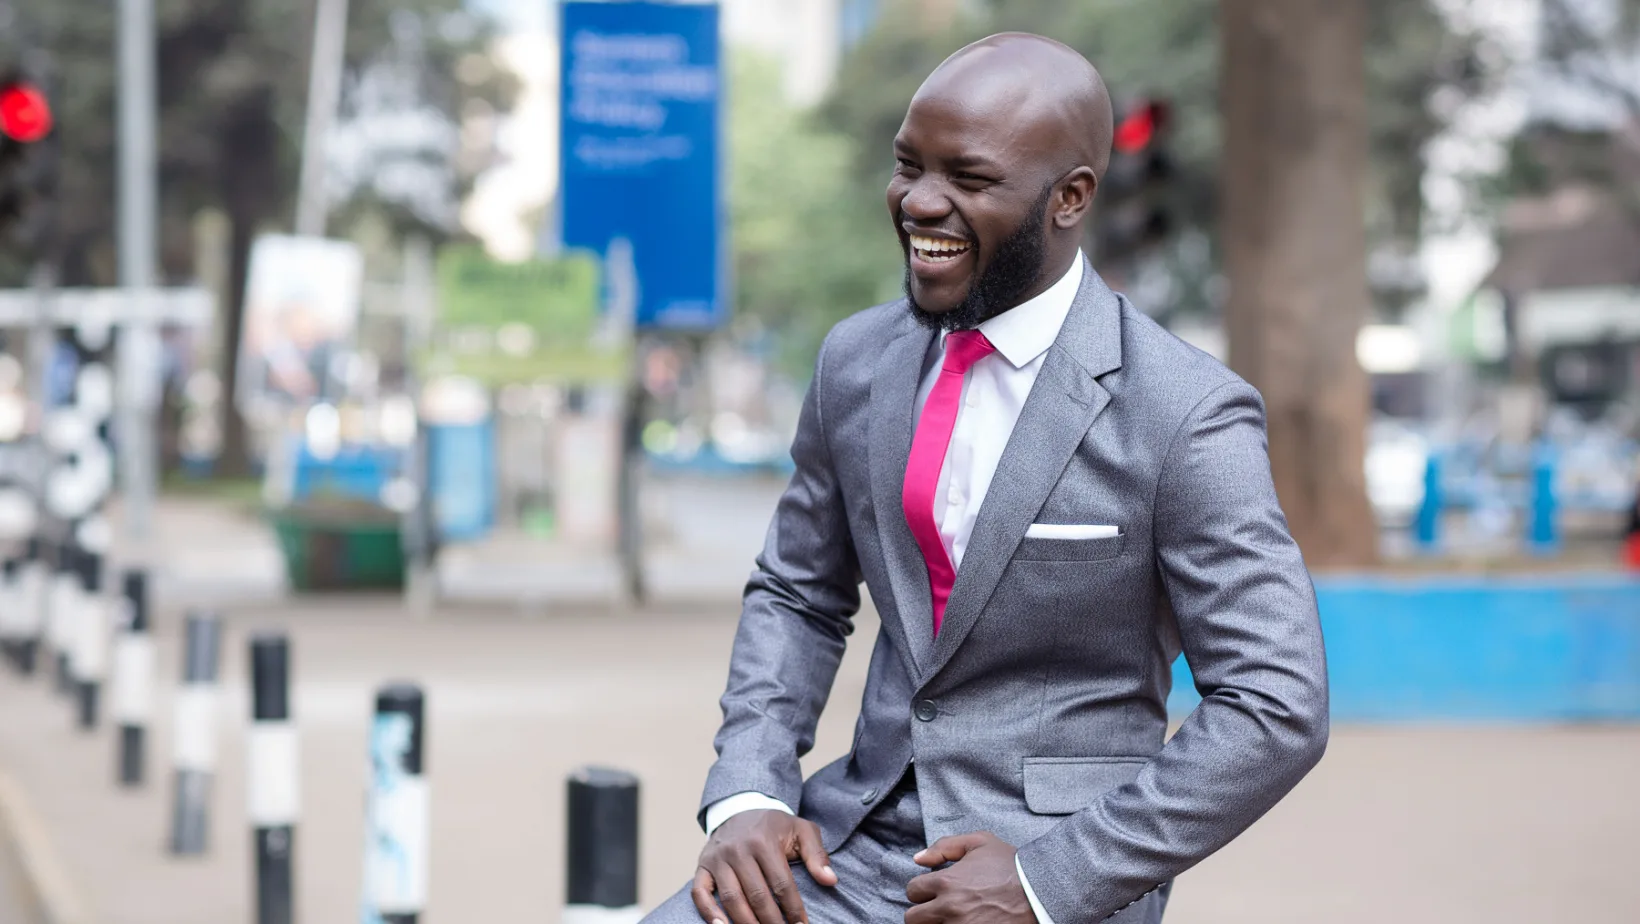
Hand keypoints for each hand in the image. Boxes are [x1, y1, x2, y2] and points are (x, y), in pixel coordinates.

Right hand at [693, 810, 837, 923]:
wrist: (739, 808)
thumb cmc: (774, 826)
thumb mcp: (801, 830)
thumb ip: (817, 854)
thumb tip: (830, 880)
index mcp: (764, 841)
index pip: (781, 883)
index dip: (793, 908)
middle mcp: (738, 849)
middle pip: (757, 895)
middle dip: (772, 921)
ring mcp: (718, 859)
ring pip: (731, 898)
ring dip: (746, 923)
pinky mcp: (702, 866)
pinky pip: (700, 893)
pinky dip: (709, 913)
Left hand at [905, 832, 1034, 923]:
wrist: (1040, 891)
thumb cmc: (1010, 865)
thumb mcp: (979, 842)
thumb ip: (944, 846)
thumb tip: (918, 859)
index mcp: (946, 882)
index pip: (913, 891)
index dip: (921, 888)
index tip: (932, 890)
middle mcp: (949, 908)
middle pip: (913, 919)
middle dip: (923, 911)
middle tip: (936, 908)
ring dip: (936, 923)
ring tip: (950, 917)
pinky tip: (962, 923)